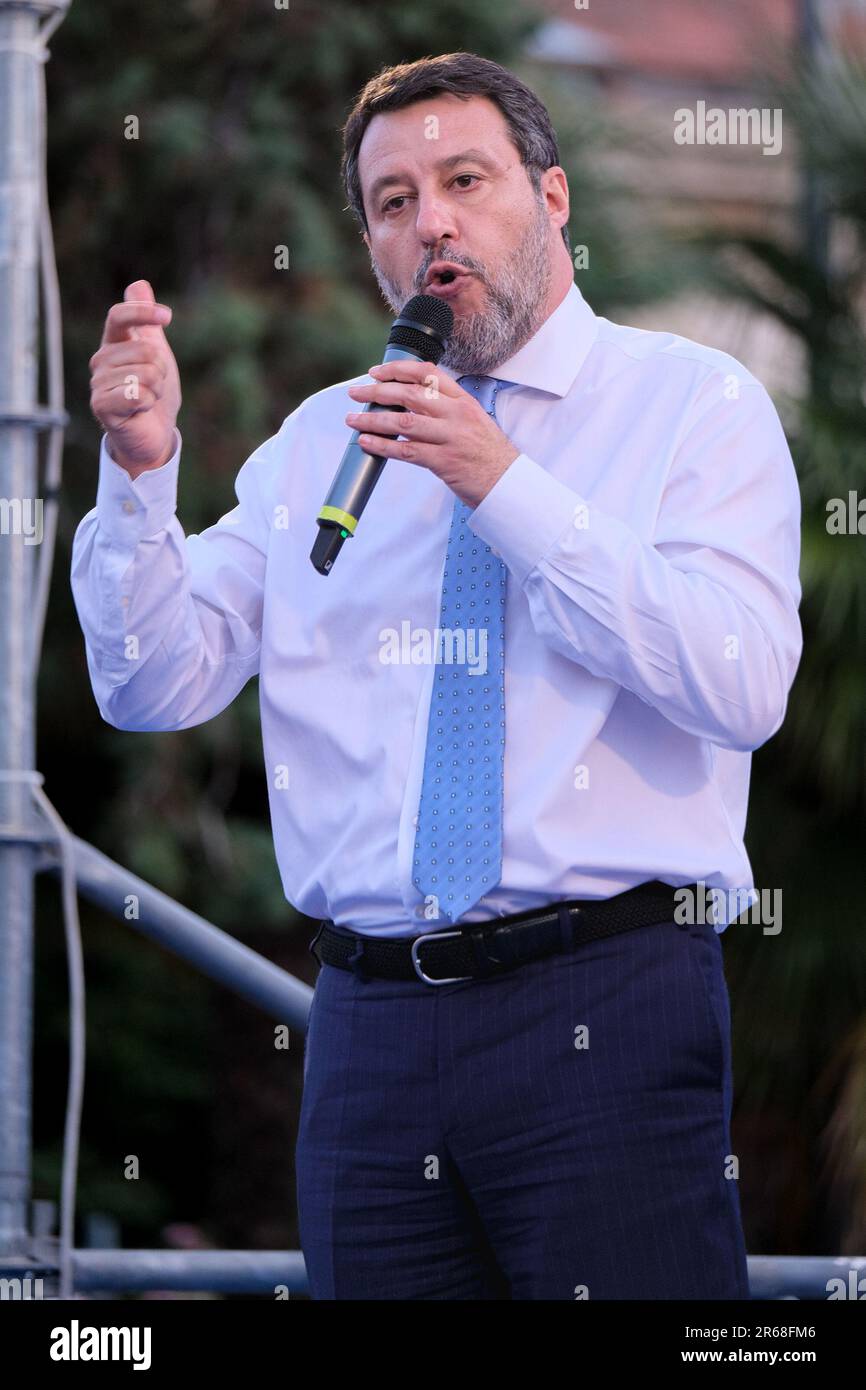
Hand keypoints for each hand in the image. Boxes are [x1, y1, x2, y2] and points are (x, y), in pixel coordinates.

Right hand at [89, 279, 180, 476]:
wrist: (153, 433)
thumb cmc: (154, 392)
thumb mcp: (155, 351)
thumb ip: (146, 321)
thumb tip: (138, 284)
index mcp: (113, 344)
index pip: (119, 316)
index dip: (143, 313)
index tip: (167, 317)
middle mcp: (101, 361)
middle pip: (145, 350)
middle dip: (161, 371)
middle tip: (154, 386)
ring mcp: (98, 384)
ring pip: (146, 373)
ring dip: (156, 389)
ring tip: (147, 399)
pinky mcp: (101, 406)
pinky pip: (138, 394)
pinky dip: (148, 403)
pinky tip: (141, 411)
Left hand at [345, 359, 518, 507]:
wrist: (507, 483)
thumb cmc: (488, 454)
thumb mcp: (473, 420)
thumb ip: (448, 408)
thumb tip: (414, 400)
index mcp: (463, 401)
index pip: (427, 372)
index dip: (397, 369)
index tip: (376, 372)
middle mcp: (456, 414)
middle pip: (409, 394)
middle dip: (377, 391)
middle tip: (356, 392)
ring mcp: (450, 437)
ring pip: (403, 421)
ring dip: (373, 419)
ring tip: (353, 418)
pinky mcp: (444, 461)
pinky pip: (406, 451)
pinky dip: (382, 446)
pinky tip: (367, 442)